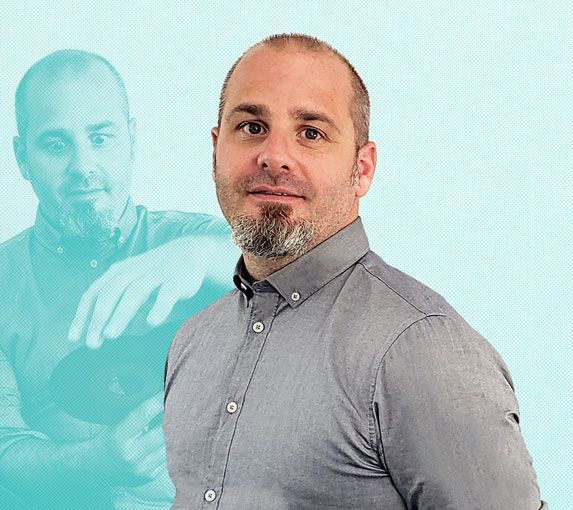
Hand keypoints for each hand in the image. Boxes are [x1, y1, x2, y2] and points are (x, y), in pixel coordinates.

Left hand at [68, 236, 212, 347]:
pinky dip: (159, 306)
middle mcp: (134, 270)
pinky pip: (167, 293)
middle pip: (111, 292)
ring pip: (135, 292)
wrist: (190, 251)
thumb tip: (98, 330)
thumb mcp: (131, 279)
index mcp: (119, 271)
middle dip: (99, 318)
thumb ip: (116, 300)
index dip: (82, 315)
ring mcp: (157, 273)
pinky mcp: (178, 278)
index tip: (74, 339)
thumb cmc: (155, 272)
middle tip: (92, 343)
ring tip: (111, 334)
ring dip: (121, 313)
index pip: (94, 293)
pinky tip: (151, 322)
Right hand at [89, 393, 165, 485]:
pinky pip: (165, 457)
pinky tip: (151, 449)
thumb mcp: (116, 424)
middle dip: (159, 424)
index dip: (155, 403)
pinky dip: (161, 451)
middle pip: (159, 431)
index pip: (144, 414)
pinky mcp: (148, 477)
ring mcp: (140, 469)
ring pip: (164, 444)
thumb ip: (136, 414)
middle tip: (156, 420)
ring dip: (161, 438)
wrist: (95, 468)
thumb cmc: (108, 441)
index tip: (161, 396)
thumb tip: (159, 398)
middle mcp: (130, 455)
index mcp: (118, 438)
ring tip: (151, 436)